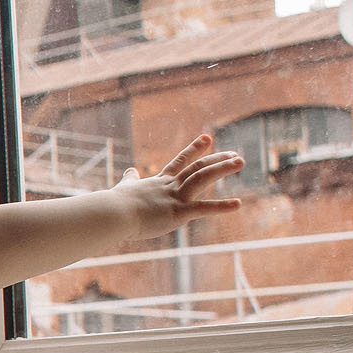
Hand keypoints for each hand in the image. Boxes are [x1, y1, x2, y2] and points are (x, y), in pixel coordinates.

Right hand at [111, 134, 243, 235]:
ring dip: (222, 169)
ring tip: (241, 161)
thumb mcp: (123, 189)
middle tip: (235, 154)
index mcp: (158, 183)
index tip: (207, 138)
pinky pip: (202, 209)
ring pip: (202, 178)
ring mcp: (174, 198)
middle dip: (217, 159)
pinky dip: (221, 207)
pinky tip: (237, 205)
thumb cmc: (113, 205)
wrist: (111, 214)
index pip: (179, 162)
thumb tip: (130, 170)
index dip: (194, 150)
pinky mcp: (177, 213)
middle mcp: (169, 187)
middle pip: (197, 168)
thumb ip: (130, 180)